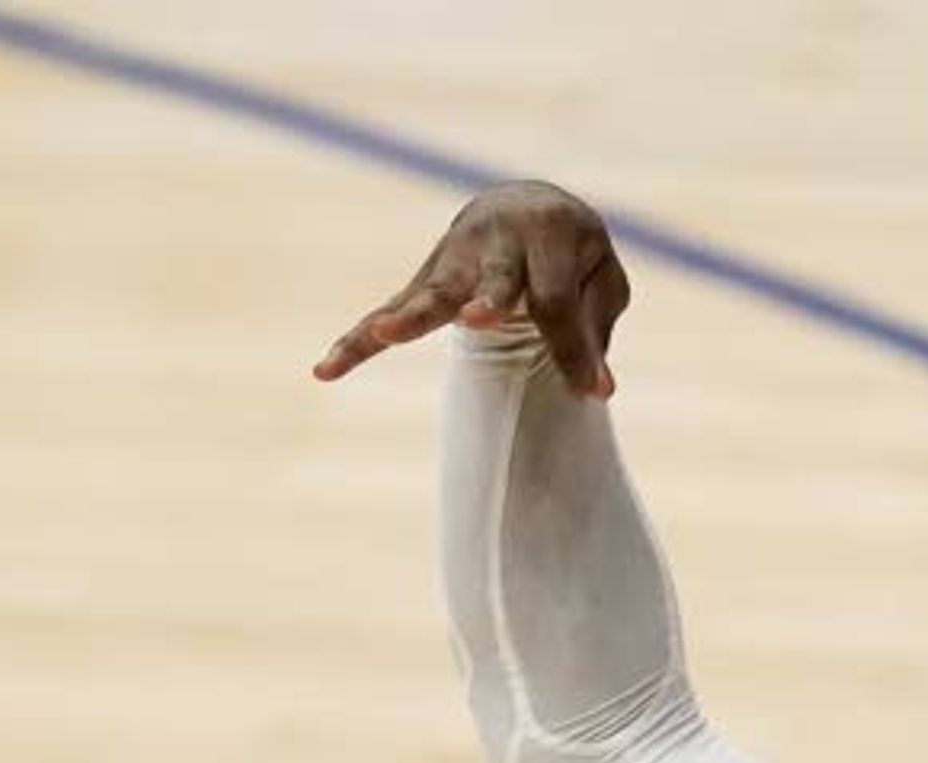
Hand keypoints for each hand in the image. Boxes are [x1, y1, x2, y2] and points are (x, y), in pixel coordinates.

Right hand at [313, 179, 629, 397]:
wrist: (525, 205)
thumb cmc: (572, 252)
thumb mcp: (601, 279)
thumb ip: (595, 327)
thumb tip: (597, 389)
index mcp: (548, 231)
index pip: (556, 300)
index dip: (573, 348)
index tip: (593, 392)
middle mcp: (496, 239)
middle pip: (496, 278)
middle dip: (489, 299)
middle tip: (481, 317)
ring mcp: (454, 259)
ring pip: (432, 292)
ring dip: (411, 314)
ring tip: (386, 336)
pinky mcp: (425, 282)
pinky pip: (389, 313)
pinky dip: (357, 342)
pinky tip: (326, 371)